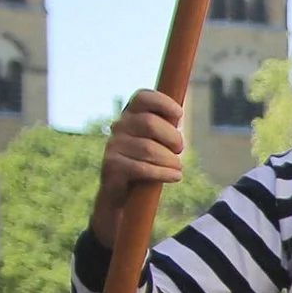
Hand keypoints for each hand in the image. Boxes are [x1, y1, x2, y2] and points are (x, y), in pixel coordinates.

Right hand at [91, 90, 185, 244]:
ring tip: (177, 168)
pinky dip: (163, 173)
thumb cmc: (147, 163)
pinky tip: (175, 177)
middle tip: (178, 151)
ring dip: (170, 161)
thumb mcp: (158, 142)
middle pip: (151, 124)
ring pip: (149, 149)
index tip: (179, 114)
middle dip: (173, 139)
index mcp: (131, 115)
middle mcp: (119, 126)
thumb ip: (166, 127)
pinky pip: (142, 168)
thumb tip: (178, 114)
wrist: (123, 195)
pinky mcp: (112, 166)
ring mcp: (113, 146)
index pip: (142, 97)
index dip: (162, 102)